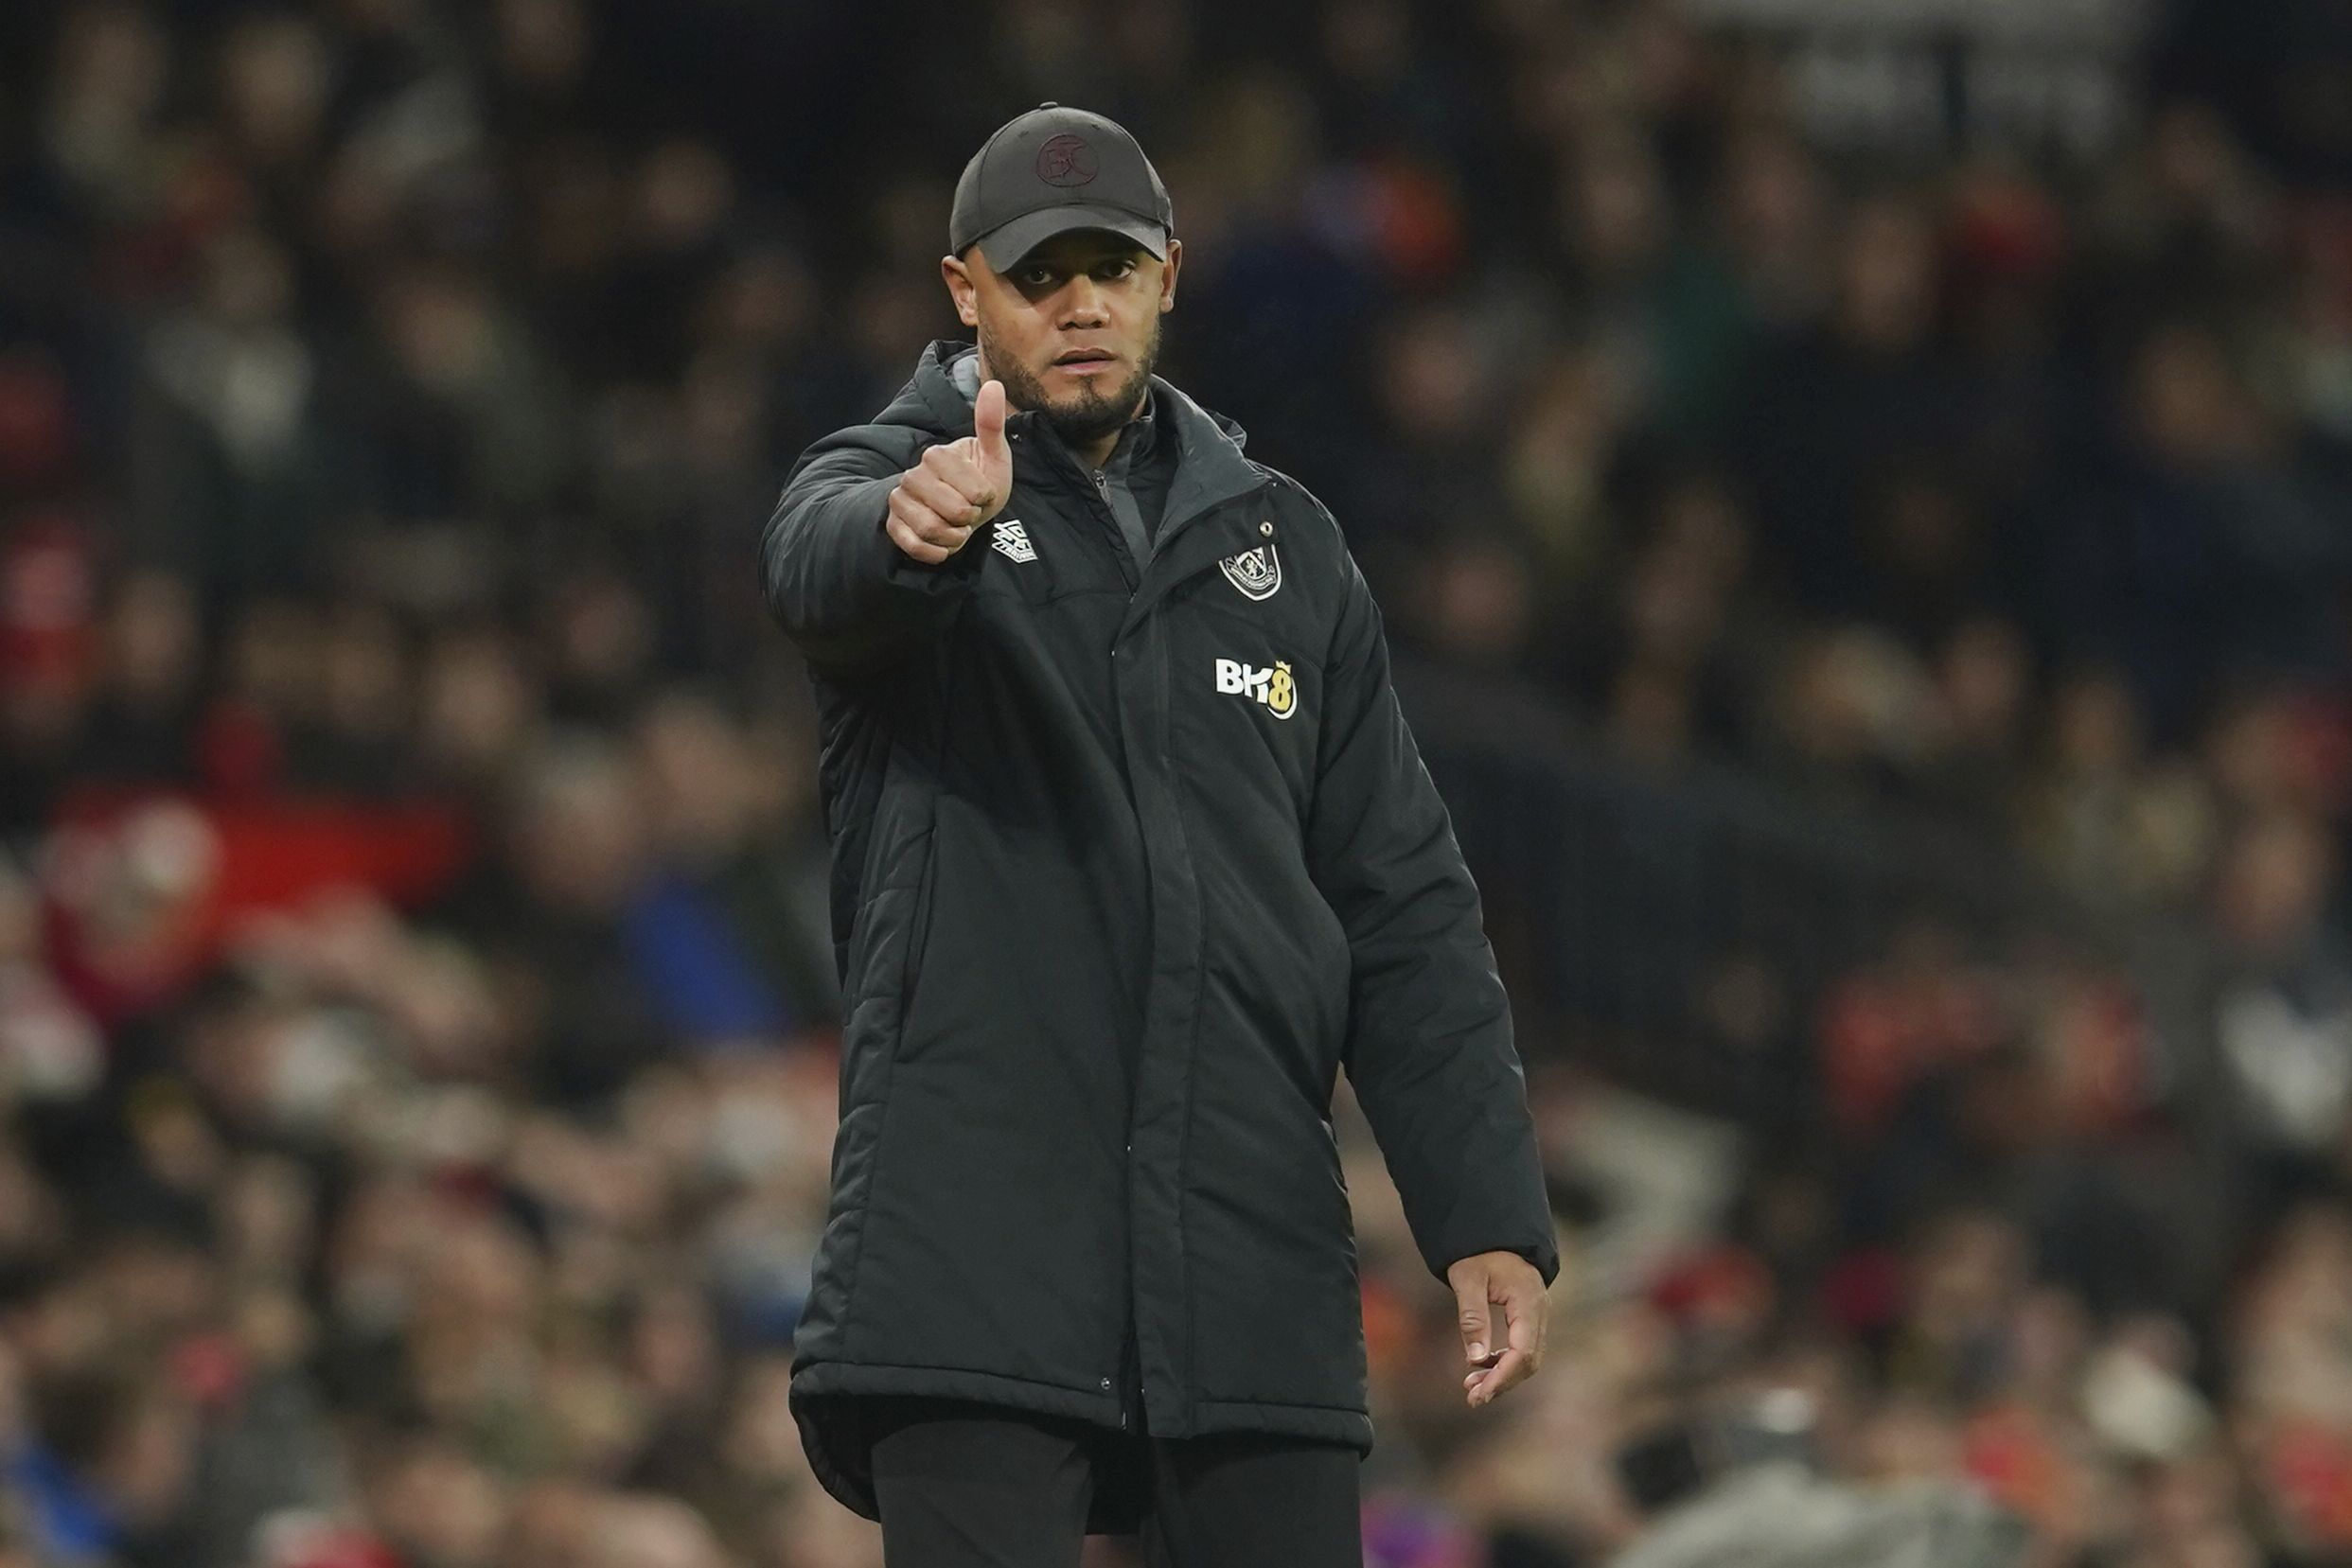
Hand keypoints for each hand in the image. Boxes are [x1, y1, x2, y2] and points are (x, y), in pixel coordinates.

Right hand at [886, 378, 1013, 562]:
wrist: (962, 511)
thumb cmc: (981, 481)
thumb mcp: (994, 455)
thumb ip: (991, 424)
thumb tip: (994, 384)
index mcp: (937, 455)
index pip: (971, 489)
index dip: (984, 498)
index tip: (983, 494)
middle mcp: (912, 475)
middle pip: (951, 510)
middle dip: (970, 519)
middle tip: (970, 513)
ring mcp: (900, 500)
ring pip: (931, 529)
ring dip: (955, 537)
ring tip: (958, 529)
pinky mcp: (894, 525)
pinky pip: (913, 546)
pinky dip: (935, 552)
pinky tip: (944, 547)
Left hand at [1448, 1250, 1546, 1407]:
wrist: (1493, 1232)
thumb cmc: (1478, 1252)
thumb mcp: (1467, 1279)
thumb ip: (1472, 1317)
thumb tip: (1476, 1360)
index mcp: (1528, 1301)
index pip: (1522, 1351)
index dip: (1502, 1376)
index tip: (1480, 1394)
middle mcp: (1539, 1311)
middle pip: (1529, 1360)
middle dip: (1502, 1382)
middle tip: (1472, 1398)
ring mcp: (1537, 1315)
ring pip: (1527, 1358)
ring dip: (1502, 1375)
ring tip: (1471, 1388)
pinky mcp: (1529, 1318)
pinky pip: (1522, 1348)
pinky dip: (1504, 1362)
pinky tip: (1481, 1368)